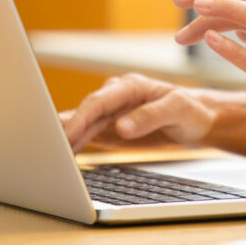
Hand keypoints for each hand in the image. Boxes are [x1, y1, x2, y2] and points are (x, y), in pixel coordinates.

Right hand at [59, 73, 215, 153]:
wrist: (199, 119)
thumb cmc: (192, 110)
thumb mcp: (178, 110)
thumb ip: (150, 116)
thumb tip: (121, 127)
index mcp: (130, 87)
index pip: (98, 101)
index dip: (79, 118)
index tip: (65, 134)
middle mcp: (116, 97)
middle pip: (85, 113)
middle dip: (64, 130)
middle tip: (45, 149)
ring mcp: (112, 113)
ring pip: (83, 126)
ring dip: (66, 140)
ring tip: (49, 158)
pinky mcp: (111, 128)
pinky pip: (88, 135)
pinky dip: (75, 145)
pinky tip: (63, 157)